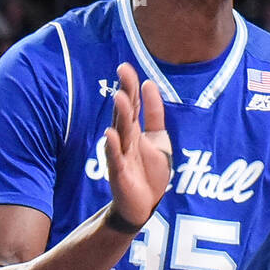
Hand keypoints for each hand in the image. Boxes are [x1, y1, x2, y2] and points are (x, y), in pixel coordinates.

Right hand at [103, 62, 172, 229]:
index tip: (125, 66)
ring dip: (120, 115)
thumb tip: (149, 83)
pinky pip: (115, 158)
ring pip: (121, 132)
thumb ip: (155, 113)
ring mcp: (121, 155)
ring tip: (120, 96)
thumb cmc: (149, 170)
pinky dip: (113, 146)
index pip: (132, 103)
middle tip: (123, 72)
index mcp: (135, 130)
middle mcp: (125, 139)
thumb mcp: (158, 138)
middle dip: (125, 93)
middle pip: (125, 112)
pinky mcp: (119, 173)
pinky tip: (110, 133)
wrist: (143, 204)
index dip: (130, 85)